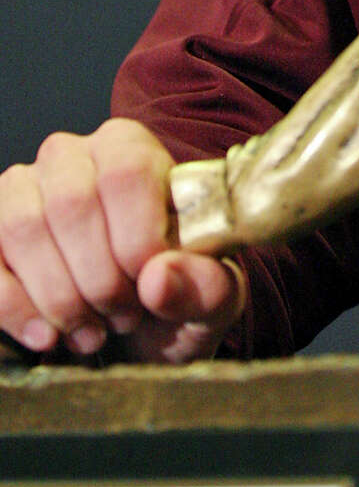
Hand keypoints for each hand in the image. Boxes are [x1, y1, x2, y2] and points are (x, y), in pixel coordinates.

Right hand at [0, 120, 243, 364]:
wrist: (133, 331)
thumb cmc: (173, 298)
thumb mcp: (211, 298)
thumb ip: (204, 286)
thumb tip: (159, 276)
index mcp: (132, 149)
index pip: (127, 173)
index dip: (136, 238)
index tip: (147, 287)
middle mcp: (72, 157)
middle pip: (72, 203)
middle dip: (99, 278)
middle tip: (124, 317)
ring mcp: (23, 190)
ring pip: (23, 228)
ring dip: (59, 296)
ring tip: (92, 332)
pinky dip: (15, 308)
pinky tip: (47, 336)